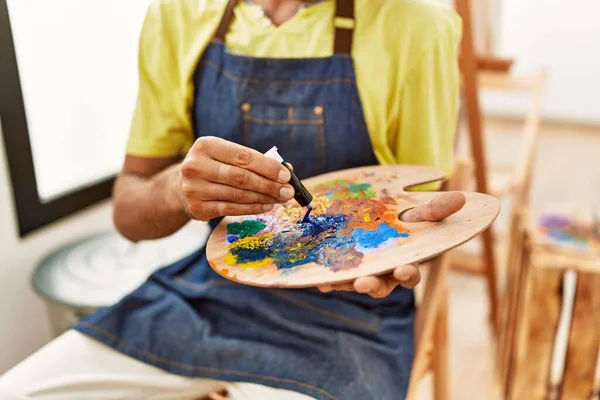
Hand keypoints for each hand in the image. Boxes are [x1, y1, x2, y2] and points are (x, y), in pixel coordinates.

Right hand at [177, 137, 293, 220]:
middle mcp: (195, 166)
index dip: (267, 166)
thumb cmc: (214, 167)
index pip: (242, 156)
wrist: (181, 187)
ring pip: (238, 195)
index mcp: (205, 145)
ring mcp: (194, 189)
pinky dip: (253, 209)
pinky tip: (267, 206)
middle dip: (269, 185)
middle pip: (241, 177)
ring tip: (281, 199)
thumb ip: (253, 160)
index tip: (286, 175)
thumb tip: (286, 170)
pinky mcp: (197, 208)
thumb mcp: (226, 156)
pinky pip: (232, 209)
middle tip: (288, 191)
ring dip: (264, 198)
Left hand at [318, 191, 465, 296]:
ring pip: (356, 283)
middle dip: (372, 285)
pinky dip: (330, 278)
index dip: (407, 274)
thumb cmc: (405, 217)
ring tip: (332, 283)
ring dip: (346, 284)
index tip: (402, 270)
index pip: (410, 273)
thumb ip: (435, 209)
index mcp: (408, 262)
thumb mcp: (419, 211)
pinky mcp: (347, 267)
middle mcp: (386, 273)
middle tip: (363, 283)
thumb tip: (461, 198)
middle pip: (381, 285)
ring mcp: (366, 271)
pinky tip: (319, 279)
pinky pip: (338, 277)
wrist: (380, 213)